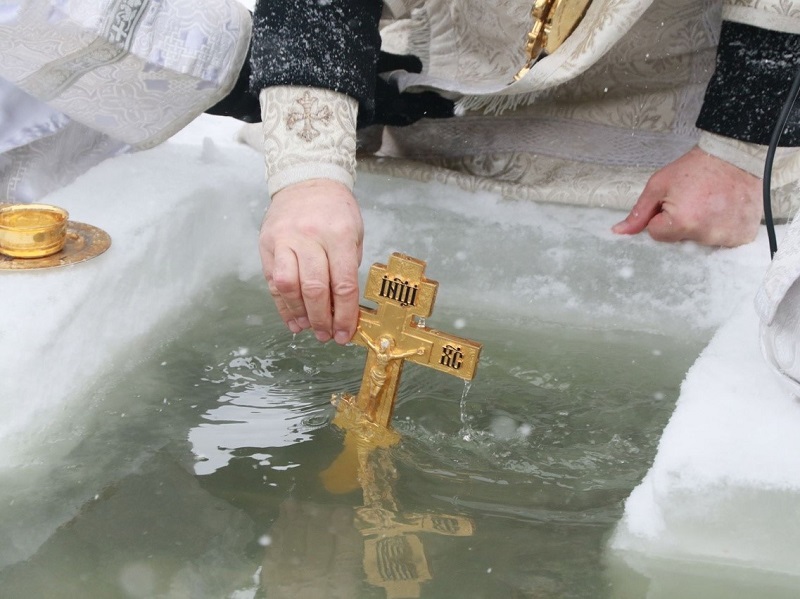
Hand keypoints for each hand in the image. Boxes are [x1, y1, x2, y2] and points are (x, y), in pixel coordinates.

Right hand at [260, 179, 363, 343]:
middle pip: (314, 288)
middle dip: (322, 319)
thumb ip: (348, 267)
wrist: (306, 179)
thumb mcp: (355, 233)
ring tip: (309, 329)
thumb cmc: (336, 210)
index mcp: (339, 234)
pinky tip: (292, 320)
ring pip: (288, 285)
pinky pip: (273, 280)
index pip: (343, 283)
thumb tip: (344, 309)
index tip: (346, 333)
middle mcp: (309, 236)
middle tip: (328, 336)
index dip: (345, 314)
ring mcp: (284, 239)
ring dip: (299, 314)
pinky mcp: (267, 244)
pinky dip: (282, 305)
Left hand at [612, 146, 762, 246]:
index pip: (657, 234)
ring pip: (701, 242)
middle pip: (679, 241)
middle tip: (695, 201)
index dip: (661, 218)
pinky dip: (722, 229)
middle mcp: (706, 234)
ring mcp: (727, 237)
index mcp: (682, 222)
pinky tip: (724, 211)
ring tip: (712, 204)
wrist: (736, 155)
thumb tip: (619, 231)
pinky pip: (724, 241)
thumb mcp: (660, 184)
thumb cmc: (697, 167)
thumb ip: (639, 212)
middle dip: (682, 224)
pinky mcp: (743, 236)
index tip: (675, 202)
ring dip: (702, 227)